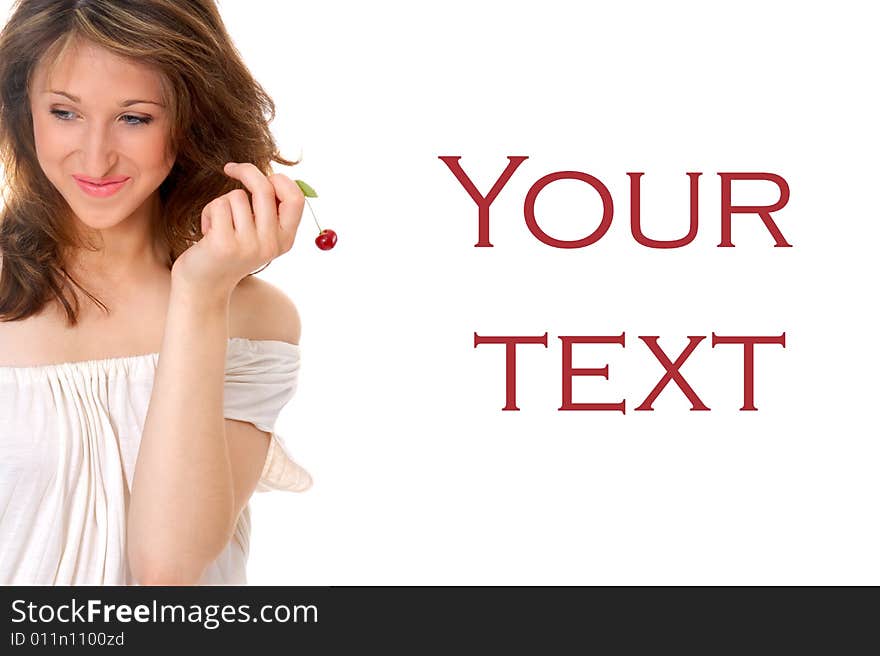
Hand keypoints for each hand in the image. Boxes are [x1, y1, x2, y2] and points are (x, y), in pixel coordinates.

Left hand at [171, 162, 304, 297]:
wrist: (205, 286)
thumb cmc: (230, 251)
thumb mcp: (258, 234)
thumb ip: (270, 210)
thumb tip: (271, 175)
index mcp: (285, 240)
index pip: (296, 198)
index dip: (280, 180)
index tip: (264, 176)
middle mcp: (271, 244)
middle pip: (264, 189)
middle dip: (246, 172)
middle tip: (231, 168)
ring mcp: (249, 245)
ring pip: (237, 197)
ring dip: (222, 203)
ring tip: (219, 224)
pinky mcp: (224, 244)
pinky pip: (219, 206)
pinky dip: (209, 213)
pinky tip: (208, 232)